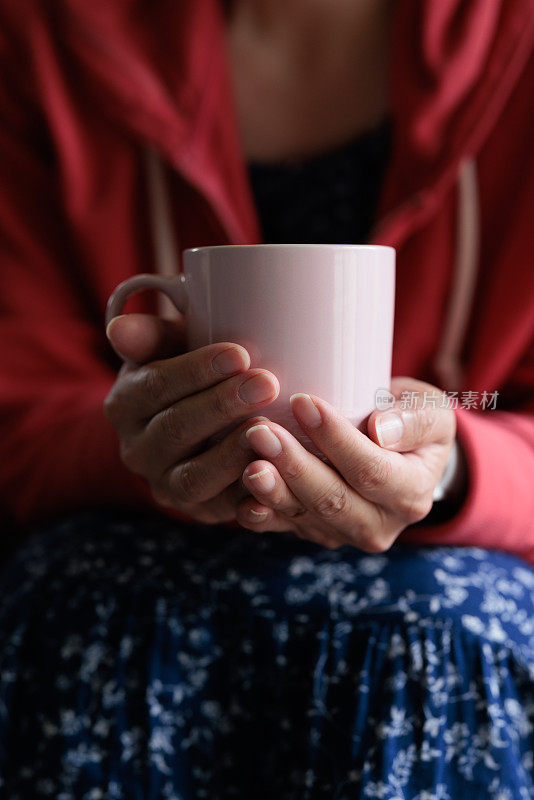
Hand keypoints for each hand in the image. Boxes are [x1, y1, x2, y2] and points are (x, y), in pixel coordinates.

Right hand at [104, 313, 279, 523]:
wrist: (199, 425)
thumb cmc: (190, 371)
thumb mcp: (169, 347)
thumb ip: (151, 335)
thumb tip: (119, 329)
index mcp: (125, 405)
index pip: (154, 386)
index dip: (196, 371)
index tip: (239, 353)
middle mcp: (137, 450)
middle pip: (176, 429)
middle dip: (222, 406)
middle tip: (266, 383)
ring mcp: (166, 486)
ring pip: (194, 477)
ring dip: (232, 454)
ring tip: (269, 430)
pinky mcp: (199, 512)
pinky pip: (222, 512)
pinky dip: (246, 504)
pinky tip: (272, 490)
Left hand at [235, 377, 457, 549]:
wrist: (399, 455)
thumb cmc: (412, 421)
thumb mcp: (432, 412)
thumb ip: (415, 419)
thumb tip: (380, 428)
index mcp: (411, 493)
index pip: (370, 470)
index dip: (336, 439)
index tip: (303, 401)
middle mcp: (379, 524)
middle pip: (332, 499)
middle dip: (294, 466)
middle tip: (260, 431)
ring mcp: (343, 534)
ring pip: (303, 516)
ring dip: (271, 490)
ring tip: (246, 462)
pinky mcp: (313, 533)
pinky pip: (282, 528)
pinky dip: (259, 514)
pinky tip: (240, 495)